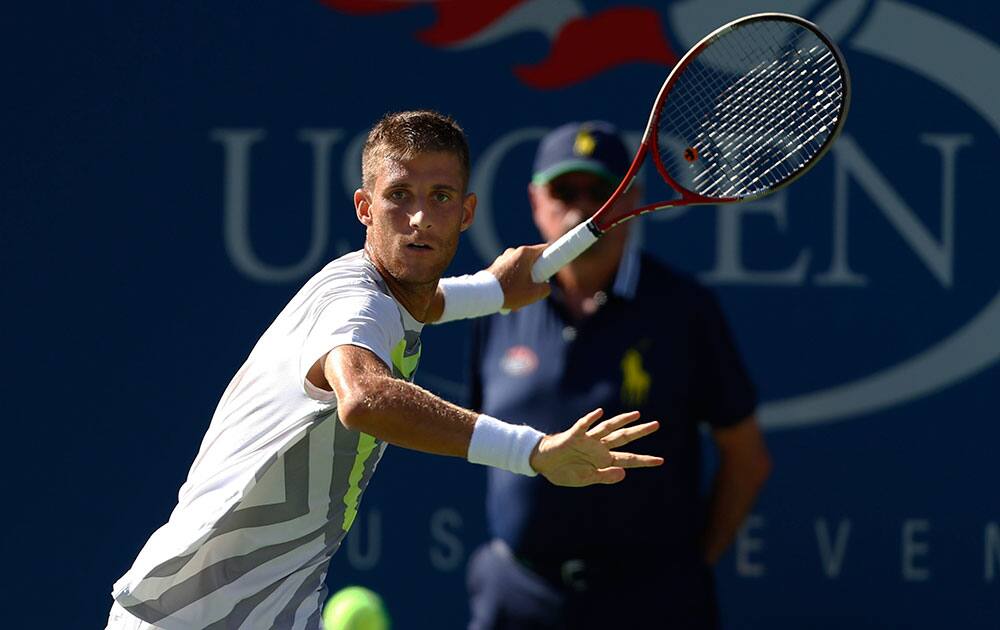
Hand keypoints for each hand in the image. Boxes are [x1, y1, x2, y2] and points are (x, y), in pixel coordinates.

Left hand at [487, 244, 550, 310]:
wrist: (484, 295)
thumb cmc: (510, 292)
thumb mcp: (534, 293)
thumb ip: (546, 288)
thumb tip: (546, 286)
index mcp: (525, 253)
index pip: (546, 249)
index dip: (554, 257)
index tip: (556, 266)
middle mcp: (514, 252)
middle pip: (533, 261)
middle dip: (537, 274)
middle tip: (537, 287)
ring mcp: (504, 258)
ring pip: (521, 268)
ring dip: (524, 281)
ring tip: (520, 298)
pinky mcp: (496, 266)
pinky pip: (511, 273)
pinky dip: (513, 283)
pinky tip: (511, 297)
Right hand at [529, 408, 662, 486]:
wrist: (543, 462)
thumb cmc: (564, 471)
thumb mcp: (586, 479)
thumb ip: (605, 477)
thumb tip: (624, 474)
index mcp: (603, 460)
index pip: (628, 459)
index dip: (644, 460)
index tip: (661, 460)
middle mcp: (599, 447)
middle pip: (623, 437)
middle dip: (640, 432)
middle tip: (657, 424)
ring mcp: (587, 440)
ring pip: (608, 428)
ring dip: (622, 421)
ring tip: (637, 414)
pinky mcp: (573, 436)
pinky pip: (583, 426)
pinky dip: (591, 419)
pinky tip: (599, 412)